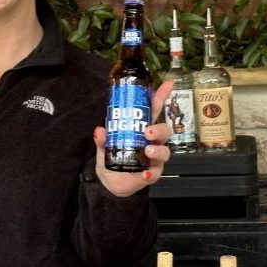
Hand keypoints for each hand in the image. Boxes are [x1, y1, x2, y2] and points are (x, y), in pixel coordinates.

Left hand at [93, 79, 173, 197]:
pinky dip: (150, 173)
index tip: (167, 84)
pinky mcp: (151, 173)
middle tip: (148, 131)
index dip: (161, 96)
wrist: (111, 182)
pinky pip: (155, 173)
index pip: (155, 110)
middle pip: (164, 130)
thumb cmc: (113, 159)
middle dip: (159, 129)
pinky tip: (144, 173)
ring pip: (164, 151)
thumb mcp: (105, 146)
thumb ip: (103, 139)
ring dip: (157, 150)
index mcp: (142, 129)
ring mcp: (154, 158)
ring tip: (147, 151)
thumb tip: (99, 130)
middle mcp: (151, 142)